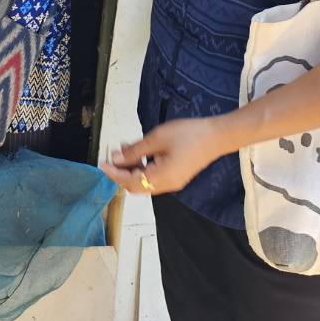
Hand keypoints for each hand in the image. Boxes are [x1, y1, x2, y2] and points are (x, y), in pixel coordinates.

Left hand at [100, 117, 231, 195]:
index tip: (102, 163)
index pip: (130, 182)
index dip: (114, 173)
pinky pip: (154, 177)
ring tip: (125, 149)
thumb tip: (116, 158)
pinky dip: (142, 167)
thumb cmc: (188, 134)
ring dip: (132, 168)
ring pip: (144, 182)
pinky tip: (139, 151)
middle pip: (136, 186)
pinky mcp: (176, 176)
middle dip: (121, 172)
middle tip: (112, 155)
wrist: (217, 135)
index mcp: (161, 178)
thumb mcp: (156, 138)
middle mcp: (166, 185)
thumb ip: (135, 150)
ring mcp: (173, 182)